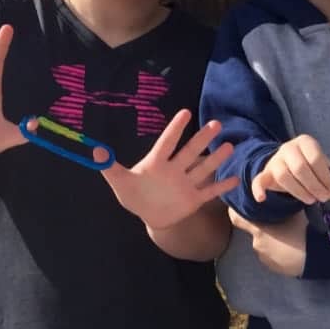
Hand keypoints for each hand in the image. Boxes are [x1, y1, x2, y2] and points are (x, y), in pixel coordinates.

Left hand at [98, 109, 238, 230]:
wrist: (151, 216)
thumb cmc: (135, 195)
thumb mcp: (120, 182)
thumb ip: (110, 167)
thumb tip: (94, 150)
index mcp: (157, 163)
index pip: (167, 143)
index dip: (175, 129)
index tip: (185, 112)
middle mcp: (175, 170)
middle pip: (190, 152)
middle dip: (202, 139)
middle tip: (216, 124)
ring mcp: (187, 184)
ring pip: (203, 169)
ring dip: (216, 159)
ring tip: (229, 147)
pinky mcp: (194, 199)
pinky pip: (210, 192)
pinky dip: (222, 187)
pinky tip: (235, 180)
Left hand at [228, 207, 308, 276]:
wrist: (316, 258)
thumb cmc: (303, 232)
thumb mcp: (294, 213)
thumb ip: (282, 205)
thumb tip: (279, 196)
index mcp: (259, 229)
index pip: (236, 218)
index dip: (236, 211)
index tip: (239, 206)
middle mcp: (256, 244)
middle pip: (254, 231)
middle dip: (262, 225)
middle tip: (276, 220)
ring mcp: (263, 258)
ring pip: (263, 244)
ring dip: (271, 239)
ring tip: (287, 235)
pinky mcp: (272, 267)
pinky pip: (271, 255)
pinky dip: (277, 250)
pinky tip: (290, 247)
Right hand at [252, 134, 329, 204]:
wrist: (287, 162)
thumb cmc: (310, 165)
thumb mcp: (322, 166)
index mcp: (305, 142)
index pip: (316, 159)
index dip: (326, 178)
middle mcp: (288, 147)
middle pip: (300, 168)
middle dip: (315, 186)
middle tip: (324, 198)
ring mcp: (275, 160)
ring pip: (283, 176)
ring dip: (299, 192)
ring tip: (311, 200)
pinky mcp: (265, 173)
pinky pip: (258, 180)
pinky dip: (258, 189)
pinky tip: (261, 199)